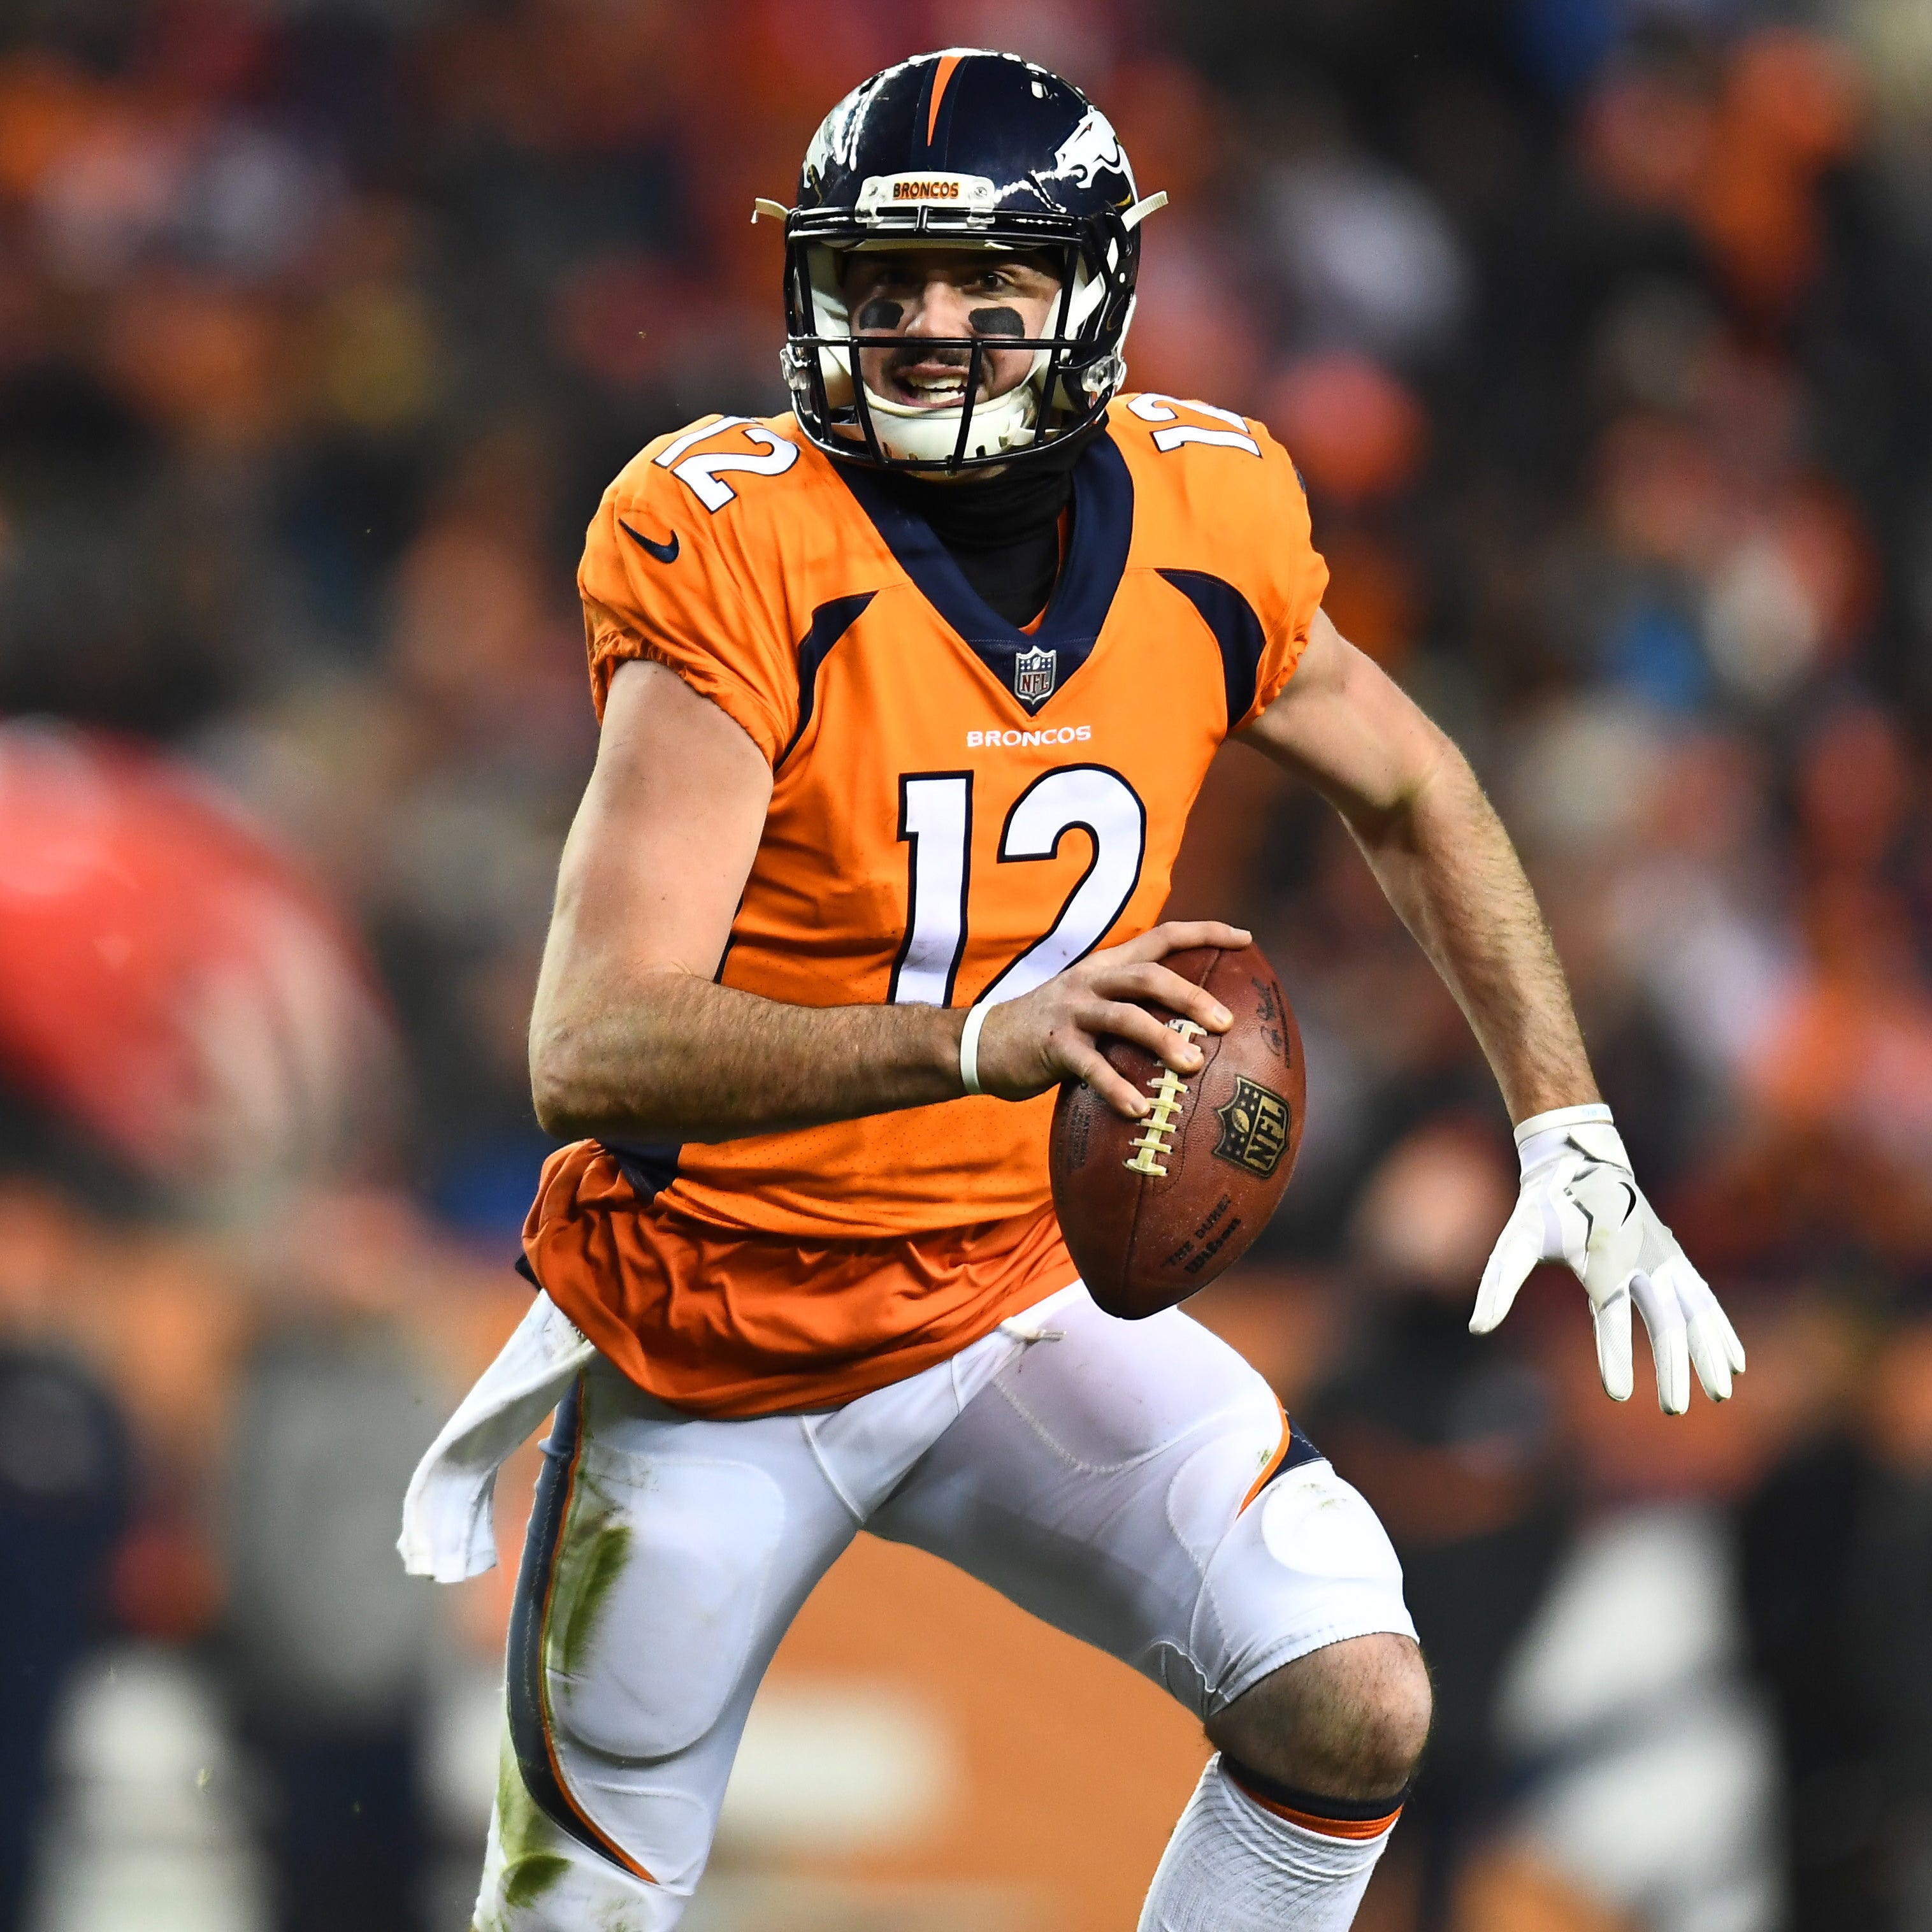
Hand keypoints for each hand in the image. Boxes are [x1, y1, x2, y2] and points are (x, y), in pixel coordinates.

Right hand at [972, 920, 1250, 1120]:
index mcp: (1106, 966)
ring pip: (1124, 1016)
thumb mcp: (1091, 1007)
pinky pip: (1090, 1067)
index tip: (1246, 938)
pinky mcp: (1052, 1045)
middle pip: (1149, 976)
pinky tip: (1140, 1110)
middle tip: (1227, 1023)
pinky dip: (1117, 1088)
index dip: (1205, 932)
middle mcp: (1090, 980)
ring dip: (1162, 1040)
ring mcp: (1070, 1011)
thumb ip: (1131, 1010)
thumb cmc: (1051, 1032)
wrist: (982, 1043)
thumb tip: (1194, 1036)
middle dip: (1191, 996)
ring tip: (1194, 1066)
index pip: (1162, 936)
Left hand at [1470, 1104, 1745, 1413]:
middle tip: (1672, 1410)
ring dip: (1708, 1351)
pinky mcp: (1674, 1259)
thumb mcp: (1516, 1240)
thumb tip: (1477, 1329)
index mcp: (1602, 1259)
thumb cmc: (1544, 1207)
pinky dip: (1720, 1329)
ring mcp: (1663, 1258)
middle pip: (1664, 1318)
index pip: (1611, 1314)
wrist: (1580, 1160)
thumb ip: (1498, 1283)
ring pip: (1694, 1310)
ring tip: (1719, 1393)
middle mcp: (1641, 1259)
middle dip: (1671, 1365)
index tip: (1616, 1394)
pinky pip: (1703, 1298)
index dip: (1613, 1352)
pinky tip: (1732, 1361)